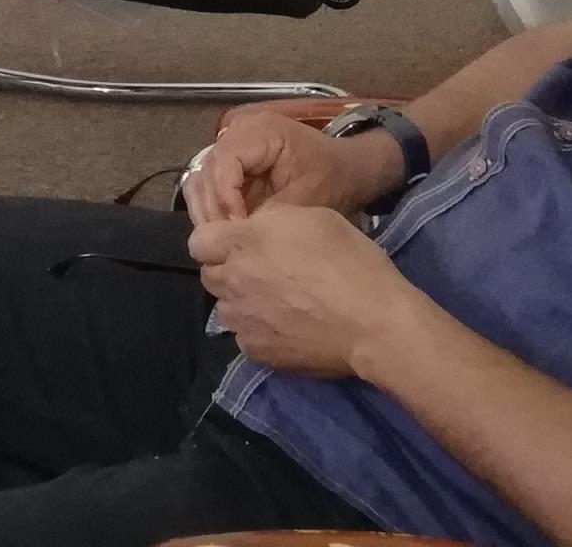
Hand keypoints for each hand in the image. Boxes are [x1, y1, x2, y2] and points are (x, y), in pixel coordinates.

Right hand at [190, 108, 406, 225]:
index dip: (224, 198)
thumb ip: (268, 214)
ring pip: (200, 179)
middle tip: (226, 241)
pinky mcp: (231, 162)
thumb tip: (235, 236)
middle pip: (206, 171)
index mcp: (262, 131)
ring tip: (224, 239)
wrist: (346, 169)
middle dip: (213, 209)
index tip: (237, 230)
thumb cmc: (332, 179)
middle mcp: (240, 131)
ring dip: (208, 211)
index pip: (224, 162)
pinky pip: (209, 185)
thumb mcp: (306, 199)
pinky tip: (226, 231)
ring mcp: (232, 145)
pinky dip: (213, 209)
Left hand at [190, 205, 421, 378]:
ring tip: (278, 303)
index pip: (198, 241)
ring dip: (242, 301)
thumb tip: (256, 232)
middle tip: (264, 272)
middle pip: (209, 274)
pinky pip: (244, 335)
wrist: (373, 323)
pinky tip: (287, 327)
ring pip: (225, 307)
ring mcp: (242, 320)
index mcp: (244, 242)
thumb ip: (271, 222)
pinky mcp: (255, 351)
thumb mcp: (313, 218)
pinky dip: (258, 330)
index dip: (218, 241)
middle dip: (228, 270)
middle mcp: (233, 280)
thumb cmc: (350, 262)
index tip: (242, 245)